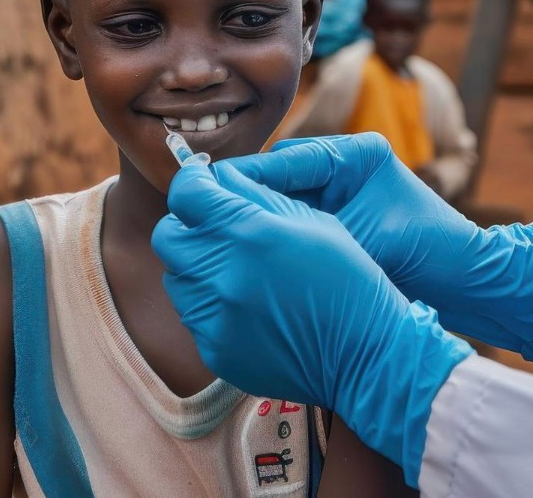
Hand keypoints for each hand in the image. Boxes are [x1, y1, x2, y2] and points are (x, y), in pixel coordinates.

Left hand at [154, 162, 469, 483]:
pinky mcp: (215, 350)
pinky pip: (192, 316)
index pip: (186, 193)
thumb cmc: (348, 278)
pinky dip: (210, 305)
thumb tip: (219, 179)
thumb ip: (257, 195)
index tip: (203, 185)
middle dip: (186, 225)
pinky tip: (245, 306)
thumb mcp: (312, 219)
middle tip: (214, 228)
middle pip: (167, 236)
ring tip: (234, 270)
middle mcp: (223, 274)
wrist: (366, 354)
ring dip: (197, 266)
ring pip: (176, 277)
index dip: (193, 183)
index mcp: (249, 232)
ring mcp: (215, 316)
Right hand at [225, 133, 532, 362]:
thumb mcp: (364, 238)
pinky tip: (251, 254)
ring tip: (223, 238)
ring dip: (257, 219)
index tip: (207, 193)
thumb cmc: (429, 252)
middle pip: (276, 177)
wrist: (471, 283)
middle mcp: (344, 167)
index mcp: (354, 153)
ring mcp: (340, 194)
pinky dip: (275, 236)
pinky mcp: (339, 220)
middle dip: (245, 199)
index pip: (285, 159)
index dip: (244, 179)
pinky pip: (295, 223)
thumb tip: (250, 230)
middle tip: (207, 219)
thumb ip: (311, 230)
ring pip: (281, 201)